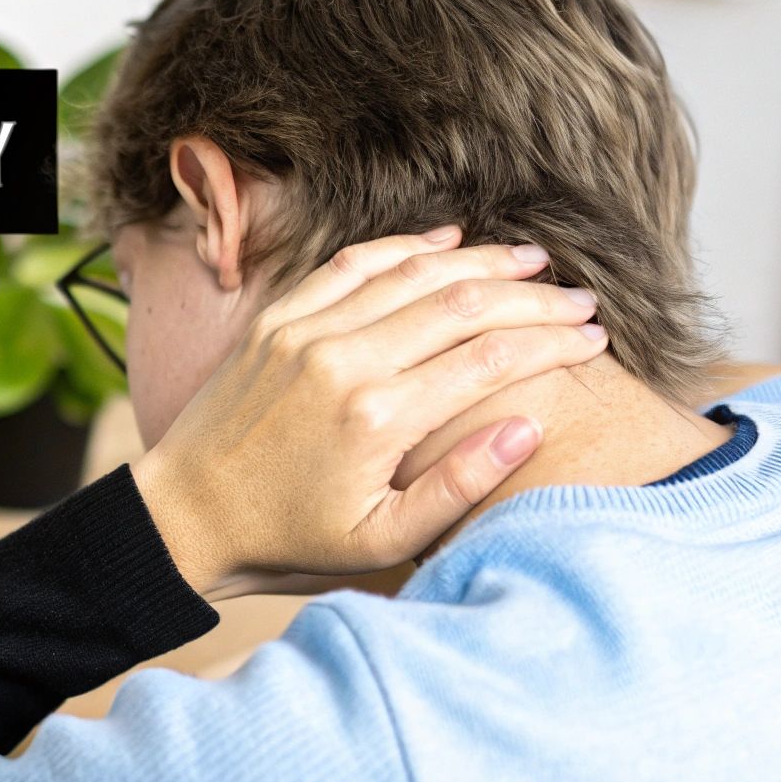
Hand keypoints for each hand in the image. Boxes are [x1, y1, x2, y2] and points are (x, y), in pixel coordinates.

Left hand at [130, 229, 606, 597]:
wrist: (186, 514)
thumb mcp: (379, 539)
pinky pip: (353, 265)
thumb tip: (527, 425)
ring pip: (412, 274)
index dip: (552, 343)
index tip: (594, 341)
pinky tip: (449, 242)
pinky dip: (406, 248)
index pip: (490, 360)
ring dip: (481, 262)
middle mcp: (343, 360)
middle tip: (581, 300)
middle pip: (462, 305)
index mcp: (377, 417)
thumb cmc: (289, 538)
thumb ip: (458, 485)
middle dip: (533, 296)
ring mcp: (305, 331)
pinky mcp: (277, 320)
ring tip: (533, 262)